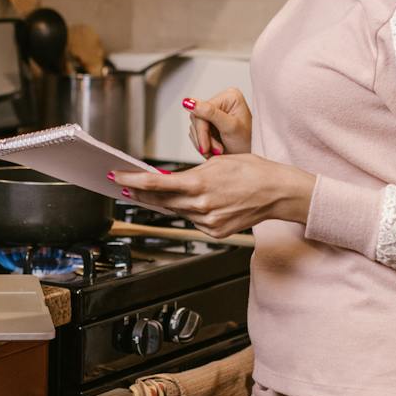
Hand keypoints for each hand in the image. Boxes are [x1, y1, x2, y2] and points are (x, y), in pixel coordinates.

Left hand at [109, 155, 313, 237]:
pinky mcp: (216, 232)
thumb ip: (190, 174)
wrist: (277, 192)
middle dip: (142, 193)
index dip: (133, 181)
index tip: (118, 177)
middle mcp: (201, 206)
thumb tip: (168, 181)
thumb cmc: (252, 171)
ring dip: (166, 203)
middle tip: (125, 186)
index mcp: (199, 184)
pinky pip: (193, 221)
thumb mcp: (217, 163)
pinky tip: (193, 203)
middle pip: (161, 201)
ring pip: (177, 212)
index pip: (156, 184)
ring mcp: (208, 222)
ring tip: (155, 194)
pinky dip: (189, 212)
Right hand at [183, 85, 252, 156]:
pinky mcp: (209, 124)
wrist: (250, 155)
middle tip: (211, 151)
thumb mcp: (230, 127)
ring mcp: (214, 113)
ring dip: (203, 142)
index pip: (203, 110)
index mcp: (228, 97)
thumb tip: (190, 102)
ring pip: (195, 127)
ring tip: (217, 151)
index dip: (202, 130)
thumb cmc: (247, 141)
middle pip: (197, 118)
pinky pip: (196, 133)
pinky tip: (213, 149)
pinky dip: (202, 144)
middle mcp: (220, 102)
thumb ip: (211, 113)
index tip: (205, 147)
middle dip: (204, 138)